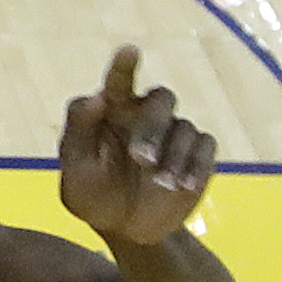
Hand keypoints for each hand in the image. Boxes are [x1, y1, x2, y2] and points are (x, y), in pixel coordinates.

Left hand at [58, 47, 217, 248]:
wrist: (127, 231)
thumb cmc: (94, 197)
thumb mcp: (77, 172)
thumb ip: (79, 133)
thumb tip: (96, 98)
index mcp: (114, 110)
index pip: (119, 81)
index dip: (124, 65)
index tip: (129, 50)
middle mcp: (147, 115)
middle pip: (161, 100)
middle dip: (152, 128)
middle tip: (141, 159)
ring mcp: (175, 134)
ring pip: (184, 128)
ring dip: (173, 157)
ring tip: (161, 186)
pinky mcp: (198, 154)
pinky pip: (205, 147)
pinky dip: (196, 165)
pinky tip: (184, 186)